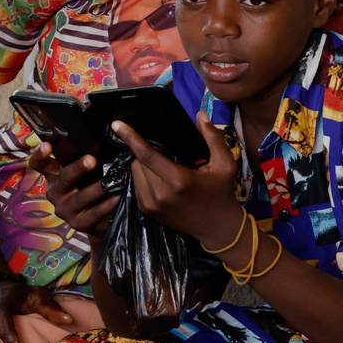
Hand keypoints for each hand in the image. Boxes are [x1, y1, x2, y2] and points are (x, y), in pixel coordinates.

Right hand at [29, 143, 118, 236]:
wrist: (99, 219)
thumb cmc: (91, 185)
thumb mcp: (83, 172)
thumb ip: (82, 157)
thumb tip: (99, 137)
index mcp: (53, 175)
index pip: (39, 164)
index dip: (40, 154)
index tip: (48, 145)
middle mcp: (55, 192)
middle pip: (63, 178)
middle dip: (77, 168)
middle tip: (91, 160)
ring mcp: (65, 209)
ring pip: (80, 197)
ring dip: (96, 189)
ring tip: (110, 182)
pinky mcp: (77, 223)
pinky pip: (93, 213)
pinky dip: (106, 205)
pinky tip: (116, 197)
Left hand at [113, 111, 243, 245]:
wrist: (217, 228)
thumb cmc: (221, 193)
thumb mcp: (225, 164)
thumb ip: (213, 137)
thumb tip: (200, 115)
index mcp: (177, 180)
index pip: (146, 155)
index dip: (130, 138)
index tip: (116, 125)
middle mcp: (160, 194)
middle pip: (138, 162)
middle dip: (144, 152)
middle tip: (164, 153)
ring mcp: (151, 205)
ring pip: (135, 173)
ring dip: (142, 165)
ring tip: (162, 166)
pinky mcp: (147, 211)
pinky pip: (136, 185)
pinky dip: (143, 177)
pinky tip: (158, 178)